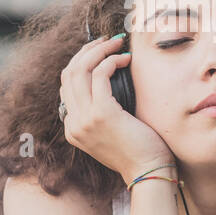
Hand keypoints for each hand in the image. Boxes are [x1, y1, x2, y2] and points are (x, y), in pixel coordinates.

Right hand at [59, 34, 174, 184]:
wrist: (149, 172)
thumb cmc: (139, 150)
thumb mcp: (112, 131)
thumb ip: (102, 110)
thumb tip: (107, 79)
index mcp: (73, 128)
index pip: (66, 86)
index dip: (82, 63)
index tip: (100, 53)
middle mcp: (73, 123)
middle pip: (68, 73)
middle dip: (87, 51)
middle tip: (107, 42)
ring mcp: (84, 119)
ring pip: (80, 70)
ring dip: (98, 51)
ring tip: (116, 44)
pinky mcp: (101, 114)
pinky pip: (100, 74)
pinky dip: (112, 61)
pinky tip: (126, 60)